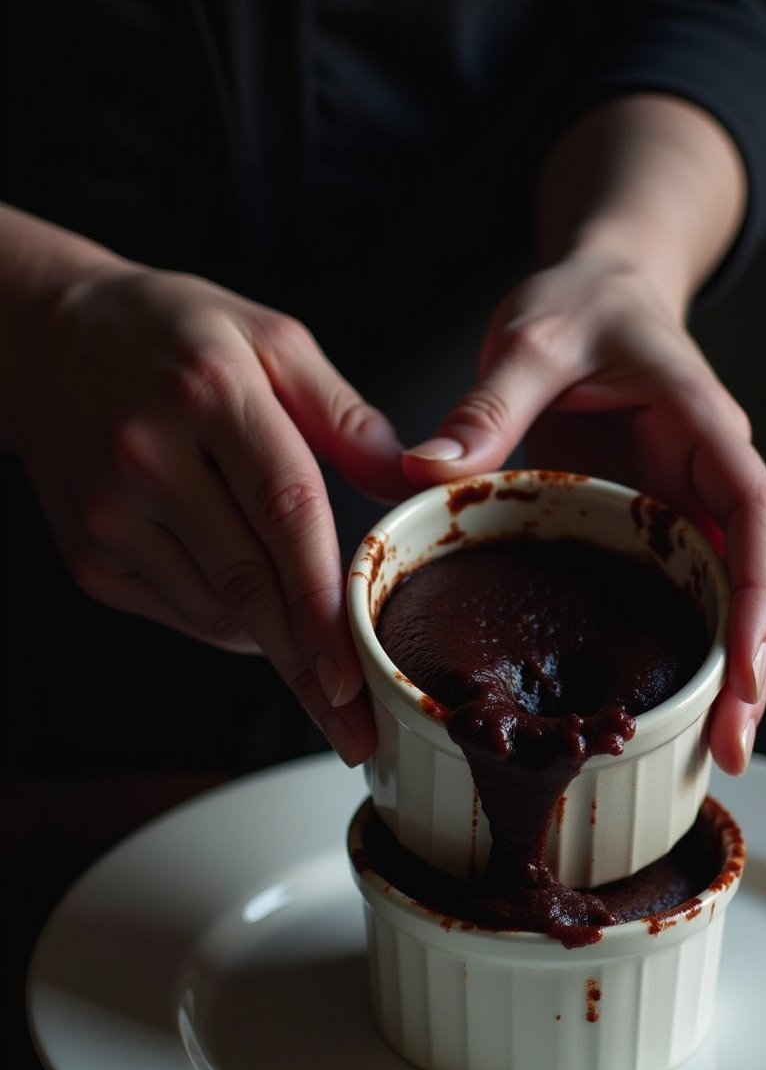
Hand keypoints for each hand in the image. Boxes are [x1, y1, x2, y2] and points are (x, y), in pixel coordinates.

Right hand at [11, 263, 407, 762]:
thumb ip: (346, 416)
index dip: (324, 603)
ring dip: (274, 636)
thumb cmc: (178, 338)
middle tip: (356, 731)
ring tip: (308, 632)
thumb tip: (411, 482)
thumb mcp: (272, 342)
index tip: (355, 674)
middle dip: (310, 669)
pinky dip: (229, 622)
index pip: (286, 513)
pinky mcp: (88, 554)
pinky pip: (181, 614)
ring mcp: (108, 512)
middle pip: (249, 584)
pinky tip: (246, 594)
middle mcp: (149, 455)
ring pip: (217, 611)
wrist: (50, 340)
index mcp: (212, 394)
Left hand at [402, 251, 765, 773]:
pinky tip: (682, 708)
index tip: (746, 666)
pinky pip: (700, 592)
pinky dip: (701, 650)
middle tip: (732, 746)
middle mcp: (717, 472)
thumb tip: (424, 470)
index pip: (754, 514)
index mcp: (703, 425)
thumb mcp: (531, 339)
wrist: (602, 292)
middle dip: (759, 662)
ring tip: (717, 751)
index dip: (757, 595)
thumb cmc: (580, 307)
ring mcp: (698, 503)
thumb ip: (489, 404)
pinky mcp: (669, 524)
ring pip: (743, 595)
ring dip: (740, 670)